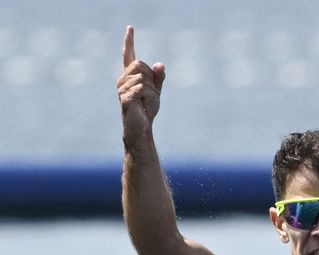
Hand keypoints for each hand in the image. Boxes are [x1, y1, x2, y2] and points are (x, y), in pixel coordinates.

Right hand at [118, 26, 165, 142]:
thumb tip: (160, 64)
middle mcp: (122, 79)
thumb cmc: (147, 109)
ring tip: (147, 101)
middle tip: (152, 93)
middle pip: (140, 65)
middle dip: (151, 78)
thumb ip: (158, 77)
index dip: (129, 41)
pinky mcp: (125, 97)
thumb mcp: (156, 91)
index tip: (130, 28)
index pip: (129, 55)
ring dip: (152, 91)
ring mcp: (122, 88)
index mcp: (129, 75)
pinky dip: (150, 96)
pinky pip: (142, 88)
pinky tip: (145, 104)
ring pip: (143, 78)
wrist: (142, 127)